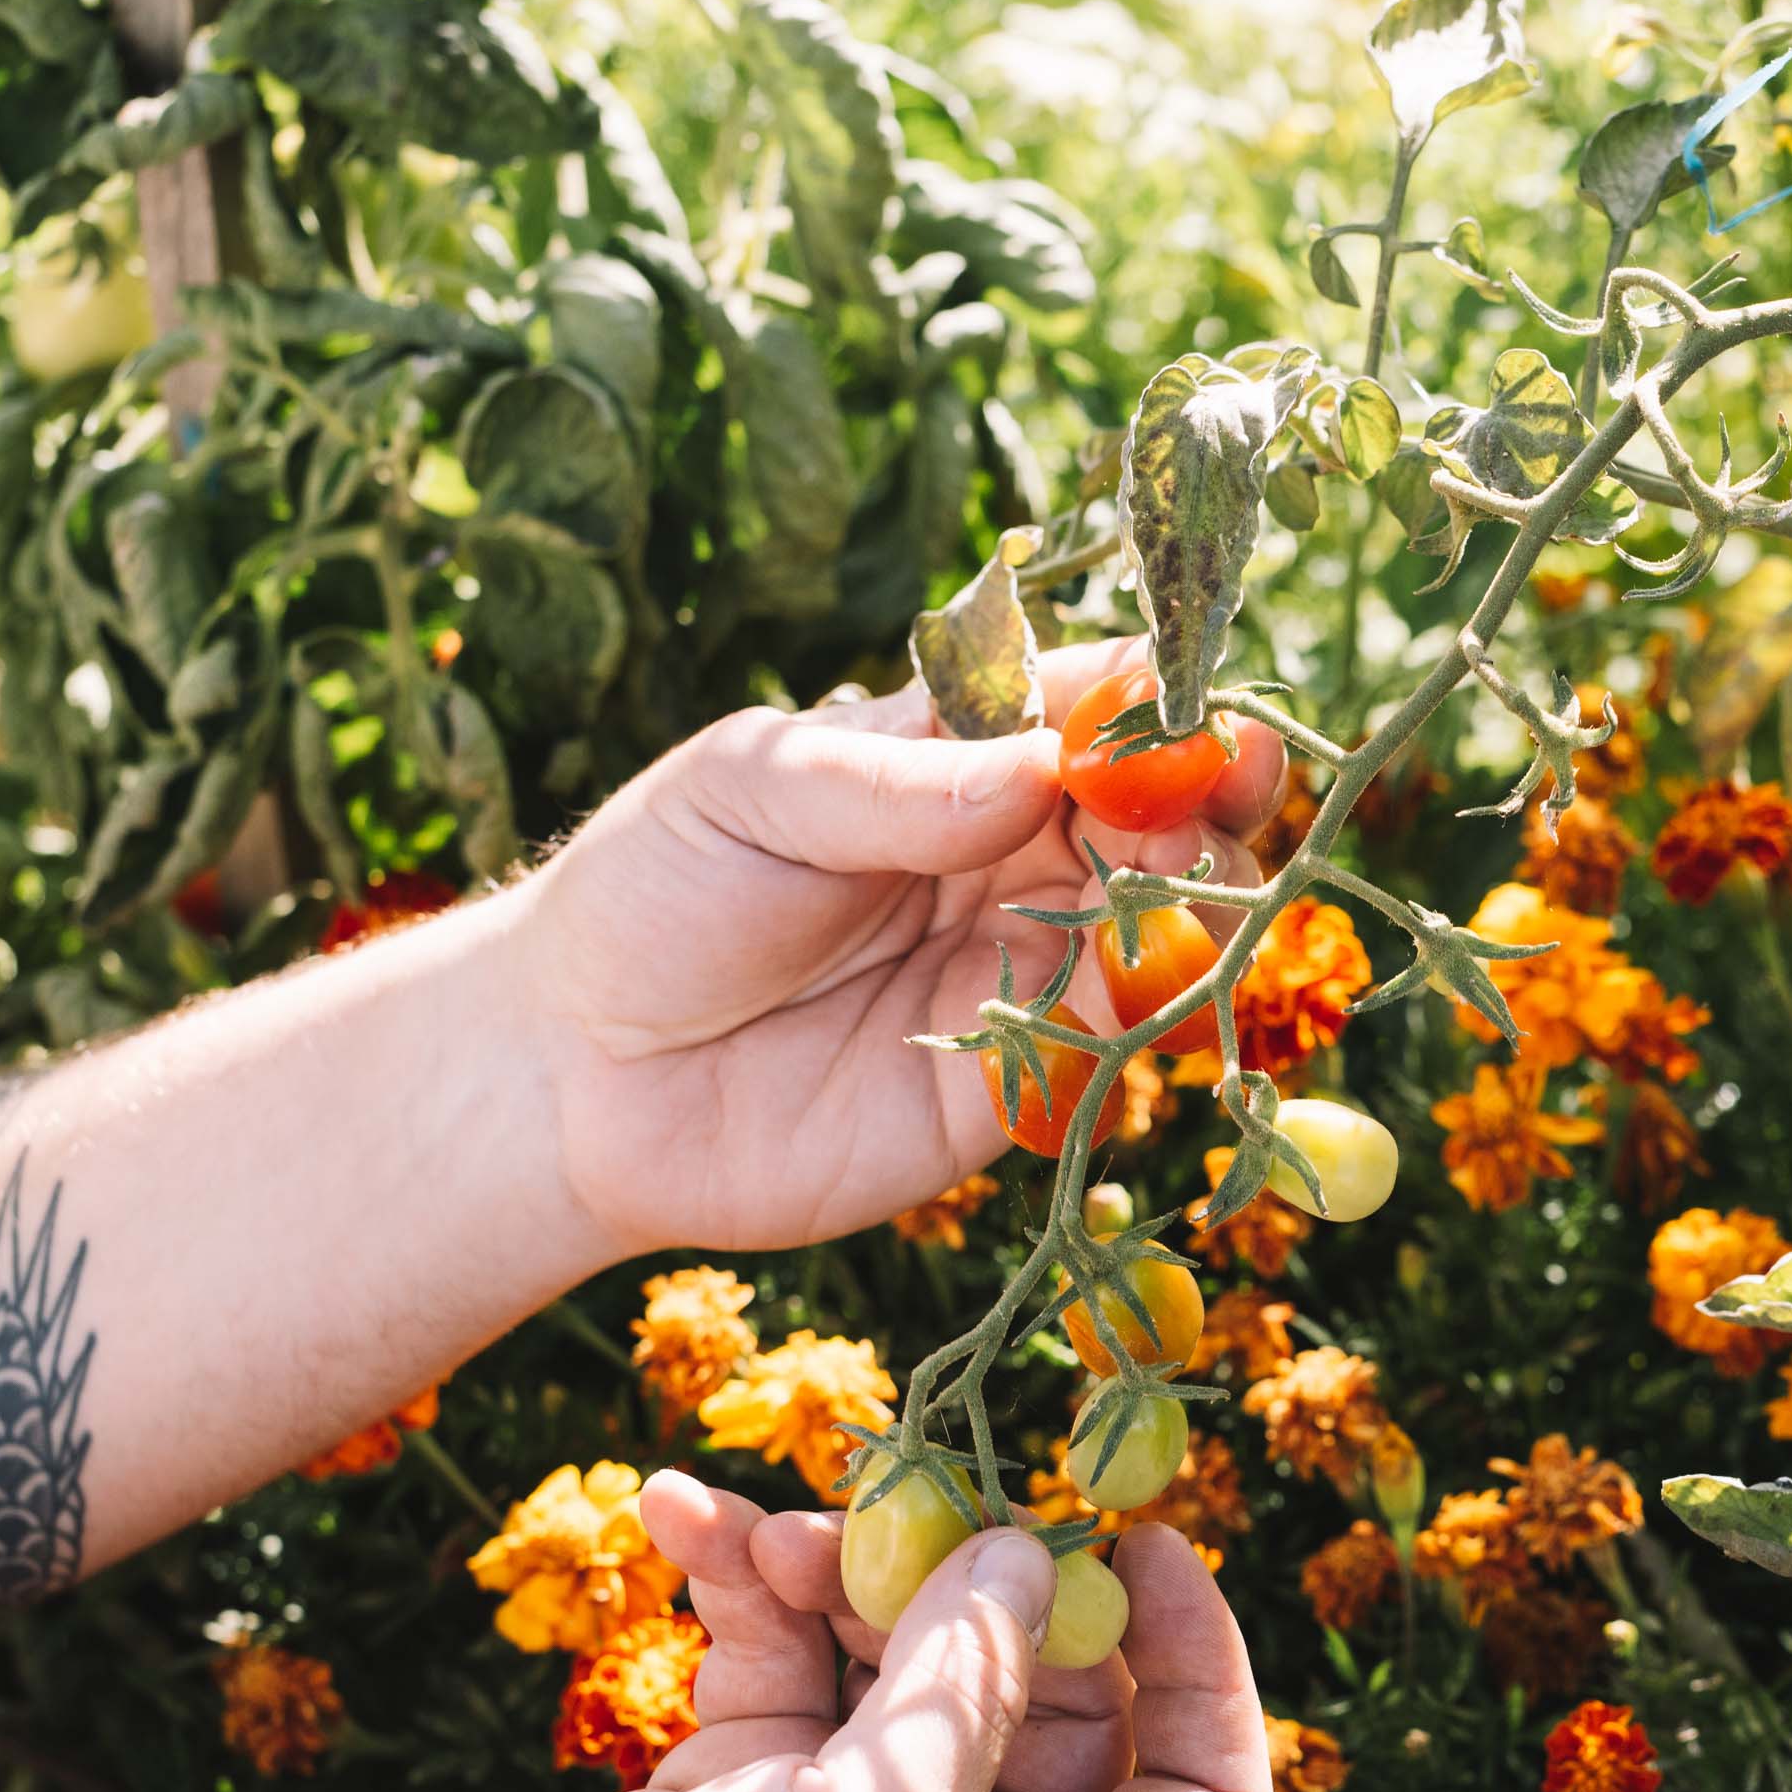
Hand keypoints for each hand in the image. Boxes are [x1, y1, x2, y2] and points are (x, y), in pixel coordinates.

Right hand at [378, 1473, 1272, 1791]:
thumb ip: (967, 1685)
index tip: (1140, 1541)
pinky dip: (742, 1584)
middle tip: (910, 1497)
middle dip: (978, 1578)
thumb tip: (1024, 1557)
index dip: (1199, 1666)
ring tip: (761, 1530)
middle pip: (1049, 1688)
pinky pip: (786, 1654)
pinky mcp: (757, 1790)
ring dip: (842, 1563)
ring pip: (906, 1648)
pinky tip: (677, 1514)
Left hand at [510, 639, 1286, 1256]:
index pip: (1093, 708)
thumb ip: (892, 785)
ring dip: (1193, 898)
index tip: (1199, 705)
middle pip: (1158, 817)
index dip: (1162, 702)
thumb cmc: (653, 895)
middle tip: (1216, 792)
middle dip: (1205, 797)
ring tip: (1178, 874)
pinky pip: (1105, 1047)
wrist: (575, 1073)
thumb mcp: (753, 792)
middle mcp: (1010, 859)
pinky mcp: (1009, 1089)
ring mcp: (1017, 972)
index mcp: (957, 757)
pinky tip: (1134, 976)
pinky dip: (1139, 1010)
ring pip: (1157, 929)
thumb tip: (1039, 769)